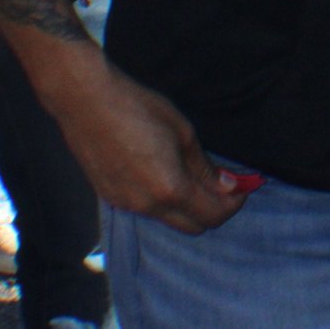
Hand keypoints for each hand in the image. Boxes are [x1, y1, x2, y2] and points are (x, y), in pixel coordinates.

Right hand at [47, 58, 252, 232]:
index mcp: (170, 190)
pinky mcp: (109, 197)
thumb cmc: (138, 109)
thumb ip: (205, 167)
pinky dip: (162, 201)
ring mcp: (125, 205)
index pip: (212, 215)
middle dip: (213, 210)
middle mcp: (147, 207)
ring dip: (186, 206)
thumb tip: (227, 185)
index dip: (233, 203)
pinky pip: (145, 210)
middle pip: (192, 227)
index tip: (243, 186)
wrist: (86, 102)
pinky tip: (163, 173)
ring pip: (168, 220)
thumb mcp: (183, 132)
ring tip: (193, 175)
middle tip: (223, 185)